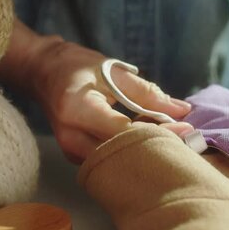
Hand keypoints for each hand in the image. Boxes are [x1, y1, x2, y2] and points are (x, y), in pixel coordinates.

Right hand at [0, 20, 192, 161]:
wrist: (42, 72)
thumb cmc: (76, 67)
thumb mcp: (112, 71)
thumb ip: (148, 92)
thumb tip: (183, 110)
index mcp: (78, 109)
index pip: (125, 131)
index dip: (159, 132)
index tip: (186, 128)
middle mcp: (71, 136)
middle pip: (121, 154)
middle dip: (155, 147)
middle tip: (185, 139)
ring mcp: (71, 151)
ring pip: (116, 162)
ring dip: (144, 152)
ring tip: (170, 139)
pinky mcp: (76, 157)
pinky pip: (109, 161)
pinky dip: (130, 152)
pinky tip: (148, 141)